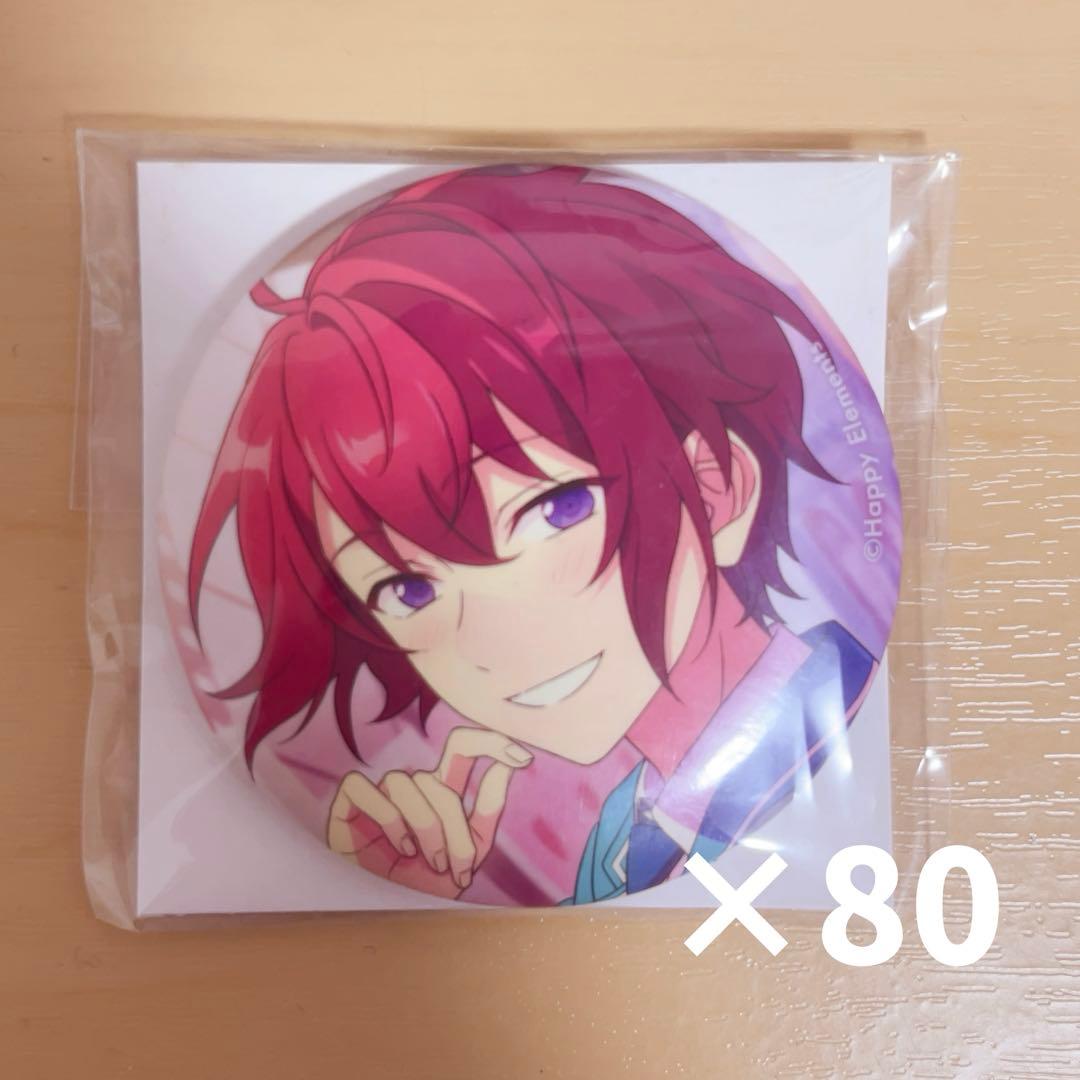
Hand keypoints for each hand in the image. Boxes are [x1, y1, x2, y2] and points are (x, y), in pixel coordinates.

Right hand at [326, 727, 532, 898]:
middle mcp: (413, 783)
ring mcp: (381, 789)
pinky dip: (387, 818)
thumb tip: (505, 767)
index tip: (523, 758)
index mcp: (441, 788)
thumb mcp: (469, 850)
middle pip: (439, 784)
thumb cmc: (427, 876)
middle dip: (454, 829)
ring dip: (424, 827)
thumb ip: (487, 811)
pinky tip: (400, 847)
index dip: (489, 741)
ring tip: (428, 861)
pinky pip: (365, 787)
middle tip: (459, 868)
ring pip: (406, 784)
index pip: (462, 745)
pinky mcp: (350, 799)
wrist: (387, 910)